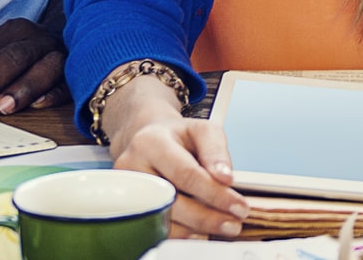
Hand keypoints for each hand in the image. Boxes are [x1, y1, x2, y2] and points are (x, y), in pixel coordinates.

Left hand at [0, 18, 65, 114]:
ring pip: (46, 67)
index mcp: (12, 32)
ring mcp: (58, 56)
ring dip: (24, 87)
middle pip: (11, 58)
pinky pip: (69, 83)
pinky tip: (39, 104)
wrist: (64, 42)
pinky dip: (55, 94)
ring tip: (3, 107)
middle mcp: (36, 40)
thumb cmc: (17, 52)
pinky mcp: (77, 74)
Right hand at [101, 76, 247, 237]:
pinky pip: (151, 226)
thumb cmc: (179, 137)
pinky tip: (199, 231)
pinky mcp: (125, 207)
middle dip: (205, 216)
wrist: (148, 139)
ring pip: (159, 218)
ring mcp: (123, 190)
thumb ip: (216, 151)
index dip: (214, 193)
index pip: (185, 173)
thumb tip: (225, 179)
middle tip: (233, 224)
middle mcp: (131, 167)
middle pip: (170, 200)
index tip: (238, 205)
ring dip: (194, 227)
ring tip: (221, 227)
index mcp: (152, 142)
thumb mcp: (204, 130)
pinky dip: (179, 232)